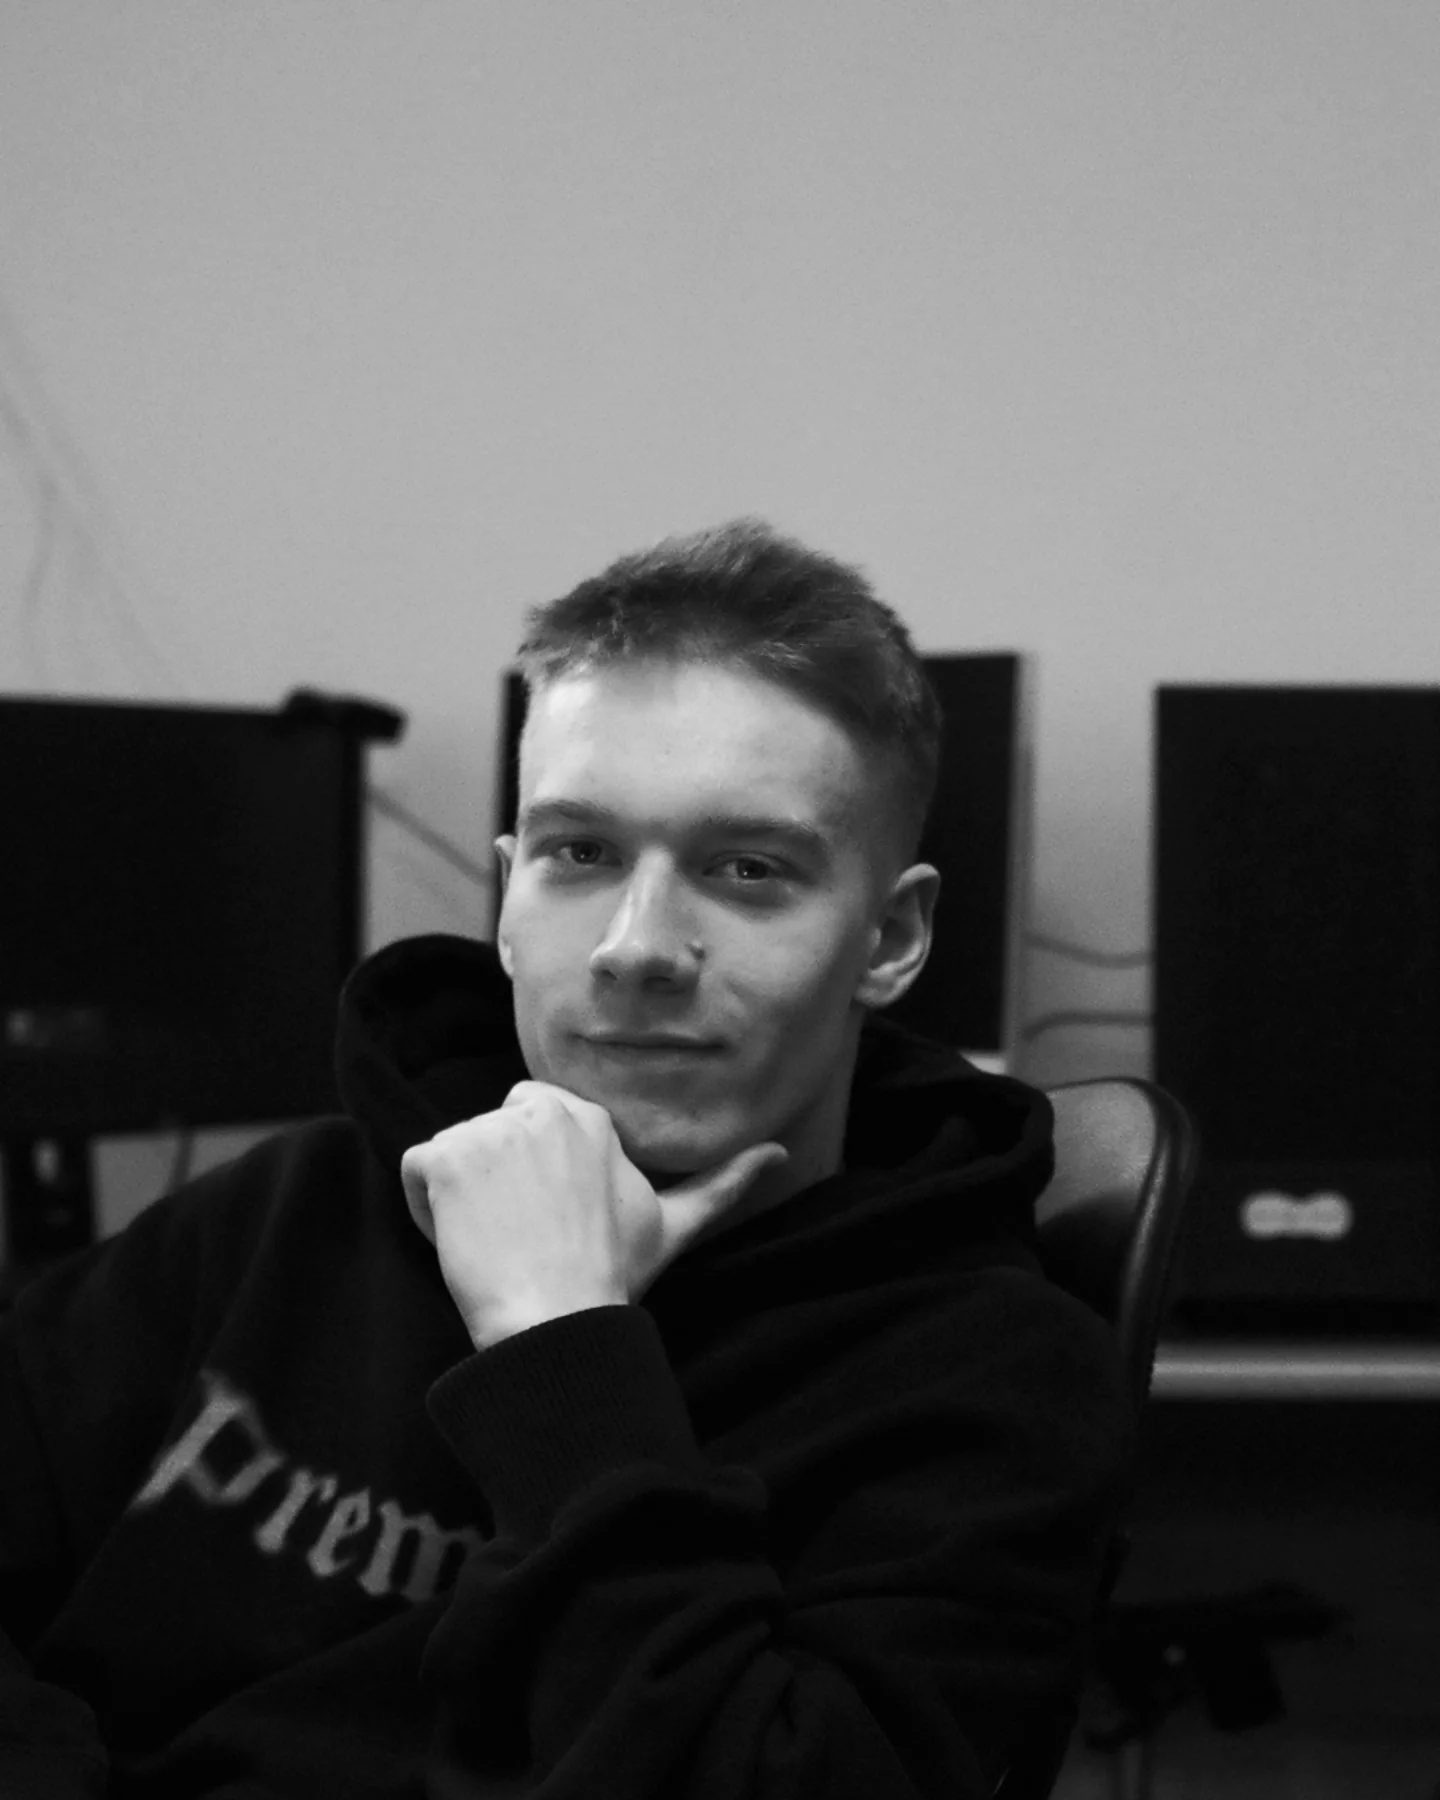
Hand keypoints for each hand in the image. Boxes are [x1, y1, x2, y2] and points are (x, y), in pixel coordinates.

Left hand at [400, 1081, 786, 1348]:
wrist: (558, 1319)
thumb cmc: (614, 1275)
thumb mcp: (675, 1223)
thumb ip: (723, 1182)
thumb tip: (779, 1153)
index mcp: (589, 1116)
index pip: (535, 1122)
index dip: (536, 1175)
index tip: (551, 1222)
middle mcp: (540, 1110)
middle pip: (493, 1133)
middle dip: (497, 1178)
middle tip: (523, 1235)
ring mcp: (490, 1131)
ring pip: (456, 1153)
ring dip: (463, 1198)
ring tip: (498, 1244)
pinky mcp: (445, 1157)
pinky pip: (415, 1171)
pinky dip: (424, 1209)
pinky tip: (461, 1242)